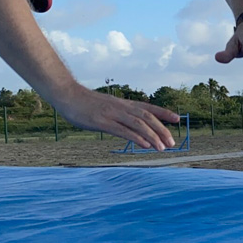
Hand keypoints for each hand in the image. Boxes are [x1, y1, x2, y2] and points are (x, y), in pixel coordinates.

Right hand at [57, 84, 179, 150]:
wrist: (66, 95)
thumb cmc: (84, 103)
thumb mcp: (105, 106)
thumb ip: (118, 115)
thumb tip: (128, 125)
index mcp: (123, 104)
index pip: (148, 107)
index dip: (163, 113)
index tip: (177, 119)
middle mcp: (121, 108)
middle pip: (147, 117)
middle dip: (161, 129)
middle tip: (172, 142)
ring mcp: (112, 114)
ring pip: (138, 124)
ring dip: (152, 136)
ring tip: (162, 148)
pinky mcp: (102, 122)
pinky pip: (122, 130)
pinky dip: (136, 138)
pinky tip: (145, 145)